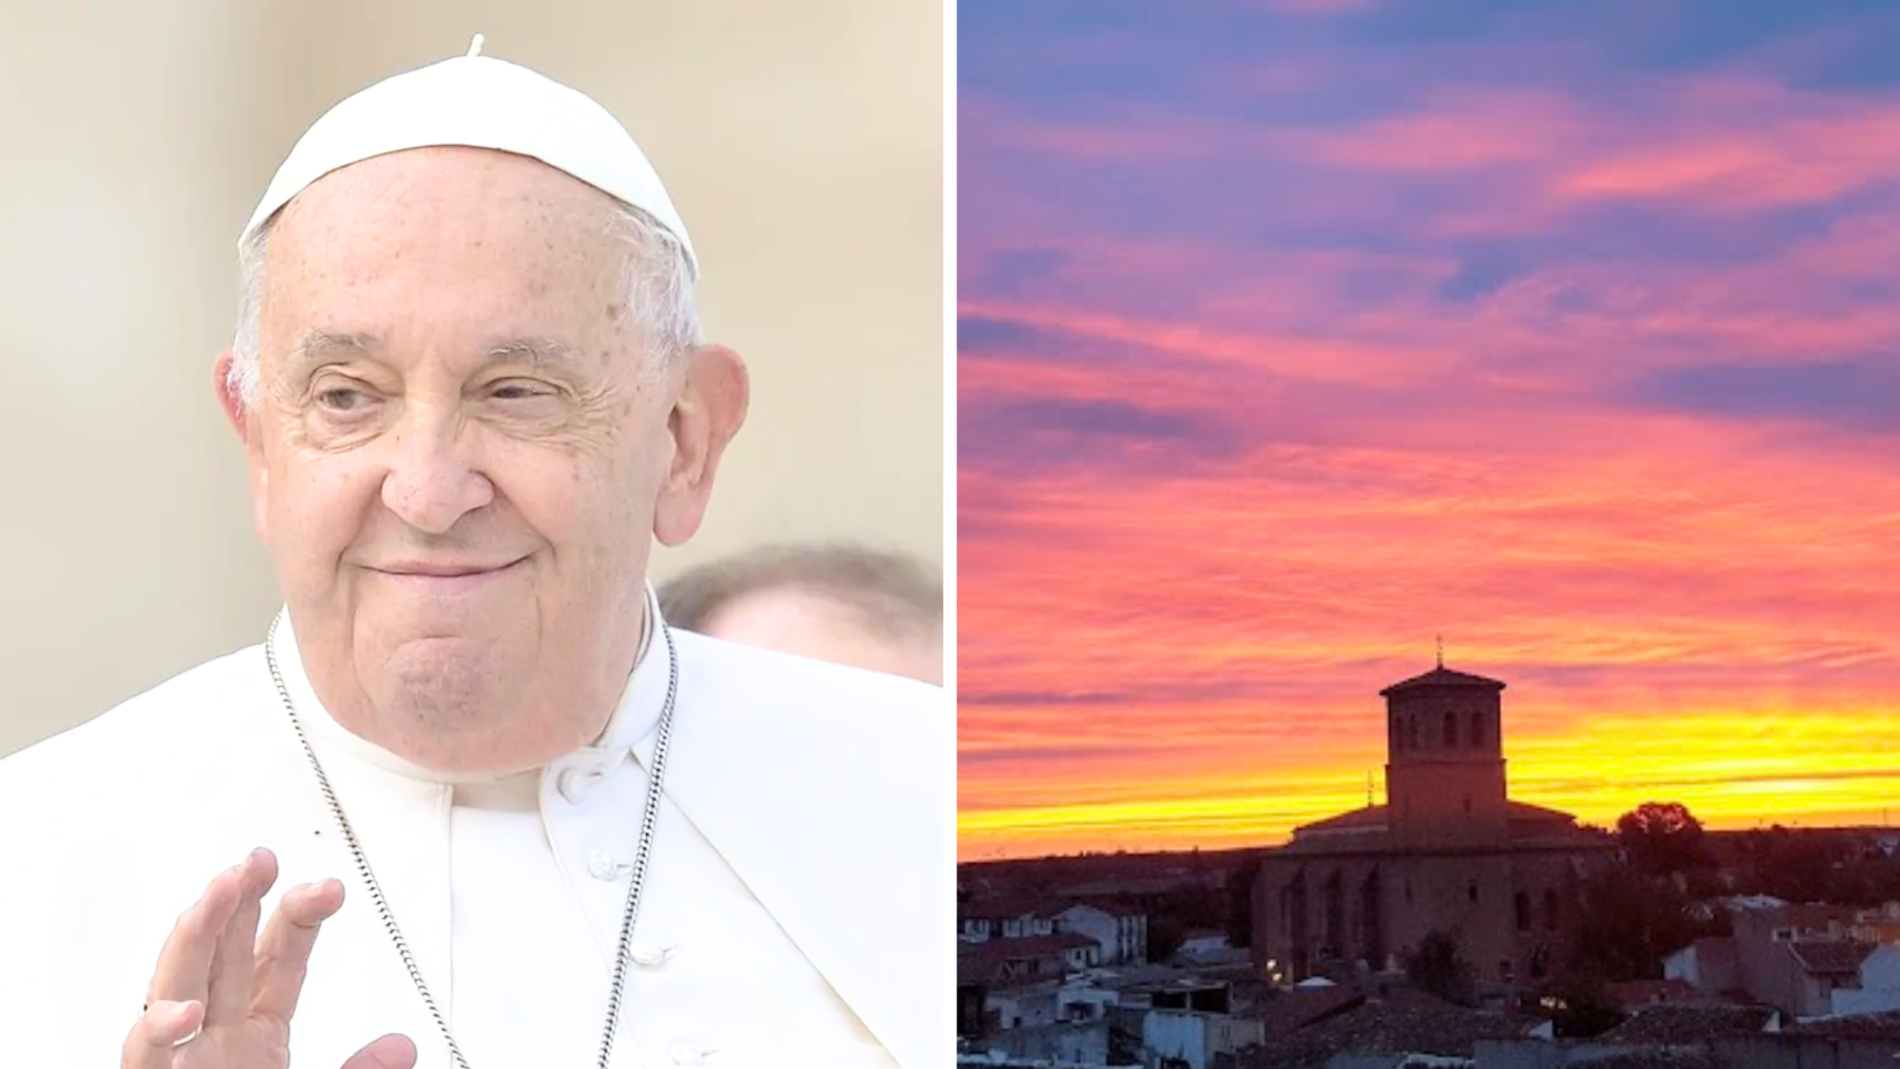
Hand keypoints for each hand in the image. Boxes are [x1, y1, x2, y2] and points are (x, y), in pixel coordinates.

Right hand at [120, 847, 416, 1068]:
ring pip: (173, 988)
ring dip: (191, 939)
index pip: (275, 961)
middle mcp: (212, 1042)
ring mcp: (180, 1065)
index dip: (299, 917)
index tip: (331, 888)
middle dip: (237, 901)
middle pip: (222, 955)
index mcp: (254, 1037)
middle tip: (257, 859)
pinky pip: (144, 1062)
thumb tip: (403, 1047)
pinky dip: (157, 1035)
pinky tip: (183, 1012)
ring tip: (215, 894)